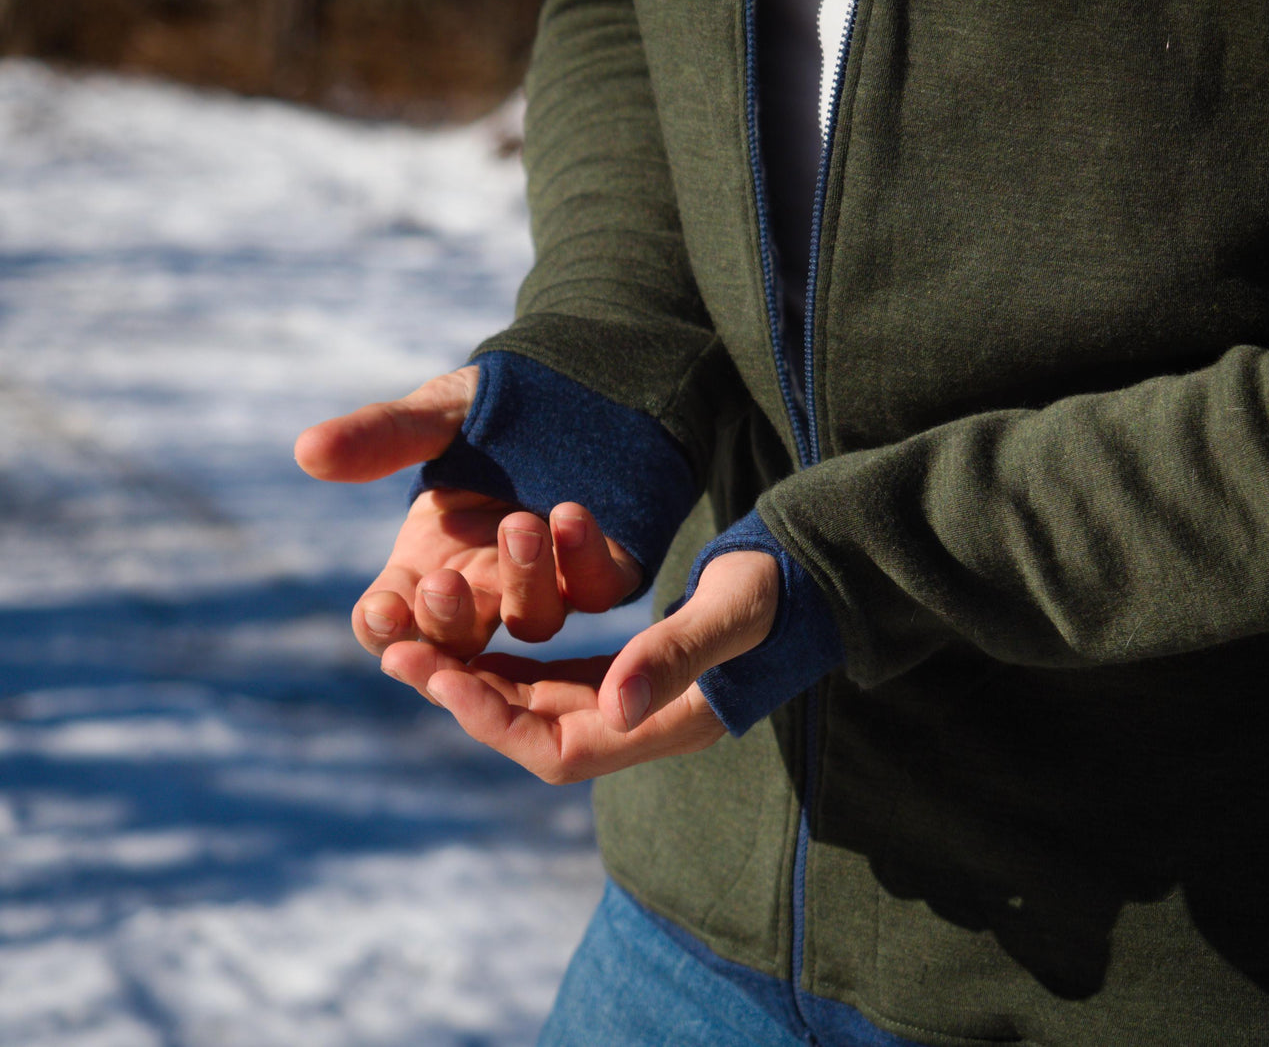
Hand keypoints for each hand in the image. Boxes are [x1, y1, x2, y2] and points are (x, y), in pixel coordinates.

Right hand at [294, 367, 641, 660]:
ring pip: (532, 620)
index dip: (383, 624)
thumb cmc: (494, 408)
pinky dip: (583, 560)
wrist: (579, 384)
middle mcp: (484, 585)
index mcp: (429, 561)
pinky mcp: (603, 568)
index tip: (383, 608)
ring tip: (518, 524)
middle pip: (459, 637)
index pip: (392, 619)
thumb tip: (306, 450)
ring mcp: (546, 584)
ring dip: (522, 583)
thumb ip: (381, 436)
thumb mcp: (436, 416)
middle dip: (448, 618)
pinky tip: (568, 515)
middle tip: (442, 583)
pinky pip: (598, 587)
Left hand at [377, 551, 779, 781]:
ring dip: (476, 680)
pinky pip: (552, 682)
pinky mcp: (628, 676)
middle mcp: (641, 725)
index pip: (559, 748)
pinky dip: (508, 663)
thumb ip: (676, 655)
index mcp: (666, 724)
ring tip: (411, 646)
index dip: (494, 719)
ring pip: (535, 707)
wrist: (815, 578)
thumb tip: (616, 705)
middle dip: (464, 697)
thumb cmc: (783, 591)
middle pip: (532, 732)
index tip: (438, 676)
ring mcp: (633, 705)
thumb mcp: (732, 614)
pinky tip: (469, 634)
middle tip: (396, 654)